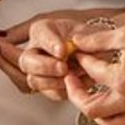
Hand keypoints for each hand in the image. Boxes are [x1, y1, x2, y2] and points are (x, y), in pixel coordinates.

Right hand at [6, 10, 122, 97]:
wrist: (99, 53)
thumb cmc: (91, 39)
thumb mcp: (91, 32)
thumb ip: (82, 38)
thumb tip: (70, 47)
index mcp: (43, 30)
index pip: (39, 34)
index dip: (49, 44)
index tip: (62, 51)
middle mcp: (36, 50)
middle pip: (26, 61)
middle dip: (44, 67)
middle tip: (63, 67)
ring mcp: (39, 70)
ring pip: (34, 80)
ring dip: (53, 81)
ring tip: (73, 76)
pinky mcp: (49, 87)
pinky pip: (51, 93)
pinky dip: (65, 90)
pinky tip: (78, 83)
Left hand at [59, 24, 124, 124]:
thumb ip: (98, 41)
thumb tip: (78, 42)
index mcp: (121, 80)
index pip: (91, 74)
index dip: (83, 61)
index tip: (81, 55)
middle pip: (91, 111)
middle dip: (76, 95)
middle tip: (73, 82)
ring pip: (109, 124)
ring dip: (96, 112)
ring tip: (92, 96)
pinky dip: (118, 110)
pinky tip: (117, 95)